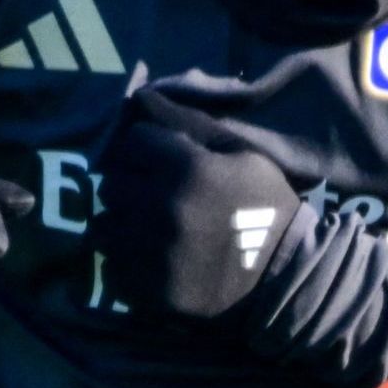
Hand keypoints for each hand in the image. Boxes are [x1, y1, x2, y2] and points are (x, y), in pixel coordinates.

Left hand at [89, 86, 308, 326]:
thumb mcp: (240, 152)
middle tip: (154, 195)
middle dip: (131, 183)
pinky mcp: (146, 290)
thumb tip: (141, 97)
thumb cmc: (264, 204)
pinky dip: (124, 261)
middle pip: (112, 182)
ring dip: (120, 223)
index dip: (147, 147)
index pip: (133, 140)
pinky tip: (149, 258)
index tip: (163, 160)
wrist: (284, 275)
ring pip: (103, 225)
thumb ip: (189, 122)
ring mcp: (151, 253)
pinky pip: (110, 266)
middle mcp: (162, 208)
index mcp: (188, 169)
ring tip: (147, 229)